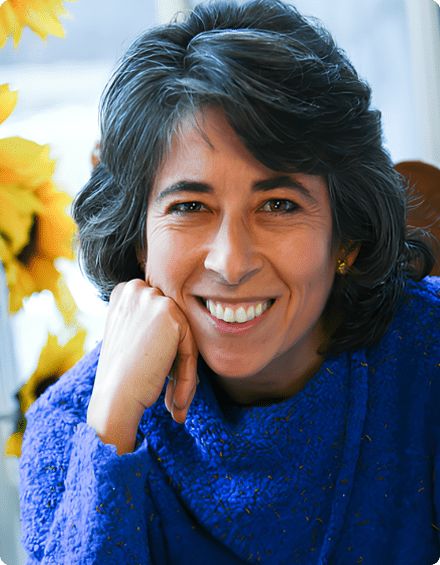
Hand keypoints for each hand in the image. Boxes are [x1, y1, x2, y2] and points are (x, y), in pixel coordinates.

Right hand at [87, 279, 197, 454]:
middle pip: (175, 326)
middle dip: (177, 360)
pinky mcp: (169, 313)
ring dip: (184, 372)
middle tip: (173, 396)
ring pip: (185, 337)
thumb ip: (155, 326)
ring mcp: (152, 298)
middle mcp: (136, 289)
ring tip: (175, 402)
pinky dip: (187, 376)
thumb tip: (184, 332)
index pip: (162, 318)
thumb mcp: (133, 339)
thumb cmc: (122, 377)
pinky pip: (191, 346)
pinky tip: (175, 401)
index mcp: (125, 293)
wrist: (113, 399)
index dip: (165, 352)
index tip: (163, 380)